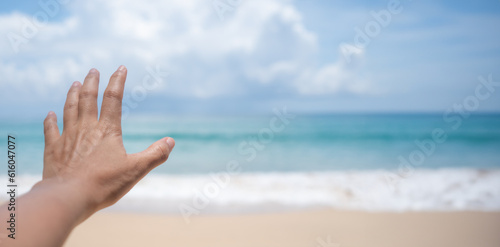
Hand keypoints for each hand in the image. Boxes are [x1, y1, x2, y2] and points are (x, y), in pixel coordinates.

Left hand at [40, 65, 174, 219]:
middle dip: (92, 82)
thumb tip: (171, 141)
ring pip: (69, 109)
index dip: (118, 81)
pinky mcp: (53, 149)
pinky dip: (50, 120)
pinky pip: (50, 130)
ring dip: (72, 94)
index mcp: (107, 130)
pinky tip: (50, 114)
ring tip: (75, 83)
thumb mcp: (136, 170)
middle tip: (93, 70)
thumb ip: (155, 155)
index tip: (121, 68)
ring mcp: (67, 137)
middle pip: (88, 98)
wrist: (68, 197)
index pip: (113, 99)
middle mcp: (86, 128)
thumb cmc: (104, 183)